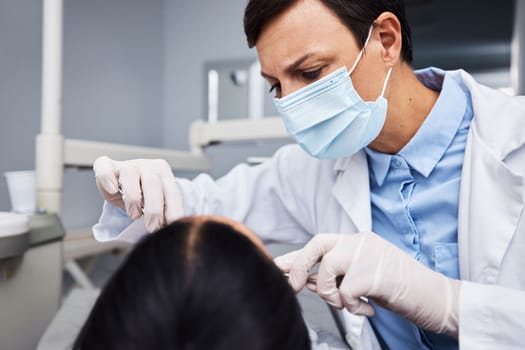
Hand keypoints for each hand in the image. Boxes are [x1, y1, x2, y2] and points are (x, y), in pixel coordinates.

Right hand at [93, 156, 183, 231]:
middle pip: (152, 184)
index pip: (172, 192)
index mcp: (164, 173)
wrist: (123, 181)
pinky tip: (112, 190)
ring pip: (130, 175)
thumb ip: (164, 211)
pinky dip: (107, 179)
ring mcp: (127, 165)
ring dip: (133, 199)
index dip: (172, 210)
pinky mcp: (107, 165)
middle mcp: (147, 166)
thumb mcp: (156, 202)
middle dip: (154, 209)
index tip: (171, 227)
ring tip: (134, 215)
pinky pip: (105, 169)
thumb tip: (170, 228)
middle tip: (152, 227)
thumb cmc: (142, 194)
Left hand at [274, 232, 459, 336]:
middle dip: (301, 267)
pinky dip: (352, 308)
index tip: (277, 267)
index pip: (319, 243)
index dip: (296, 257)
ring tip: (350, 304)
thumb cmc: (400, 289)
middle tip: (297, 288)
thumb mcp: (363, 277)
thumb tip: (304, 278)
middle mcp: (361, 241)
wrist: (437, 298)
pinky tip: (368, 310)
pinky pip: (346, 292)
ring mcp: (369, 254)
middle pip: (317, 244)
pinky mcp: (376, 272)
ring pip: (328, 269)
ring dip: (332, 295)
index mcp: (358, 240)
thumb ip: (337, 274)